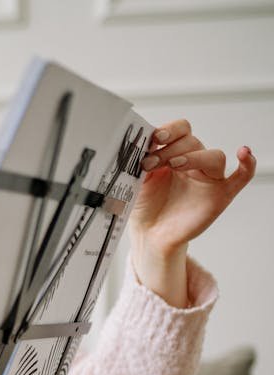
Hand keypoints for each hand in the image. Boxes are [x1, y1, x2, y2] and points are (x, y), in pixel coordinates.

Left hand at [130, 119, 255, 305]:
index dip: (170, 130)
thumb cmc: (144, 206)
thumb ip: (139, 161)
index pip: (181, 130)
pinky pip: (242, 176)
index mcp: (173, 153)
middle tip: (151, 163)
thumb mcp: (136, 179)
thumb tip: (138, 143)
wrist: (149, 234)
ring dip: (195, 157)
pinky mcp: (220, 195)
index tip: (154, 137)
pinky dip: (248, 164)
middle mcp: (193, 162)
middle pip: (193, 142)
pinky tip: (243, 153)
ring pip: (214, 156)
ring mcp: (208, 178)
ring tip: (174, 165)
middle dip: (170, 149)